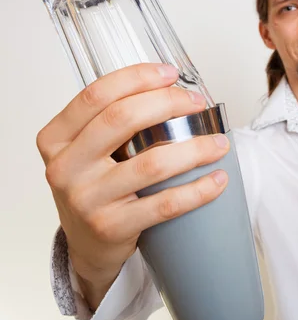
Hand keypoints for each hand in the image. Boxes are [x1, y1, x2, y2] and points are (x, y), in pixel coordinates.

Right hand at [37, 63, 229, 304]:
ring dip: (194, 149)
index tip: (171, 74)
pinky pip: (165, 204)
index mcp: (56, 139)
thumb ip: (111, 121)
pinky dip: (198, 190)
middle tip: (197, 104)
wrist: (87, 244)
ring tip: (219, 144)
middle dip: (168, 103)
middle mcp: (65, 167)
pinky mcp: (112, 227)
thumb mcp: (87, 151)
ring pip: (151, 163)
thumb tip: (169, 88)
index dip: (137, 78)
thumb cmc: (95, 188)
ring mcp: (87, 199)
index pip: (96, 95)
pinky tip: (217, 180)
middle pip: (122, 119)